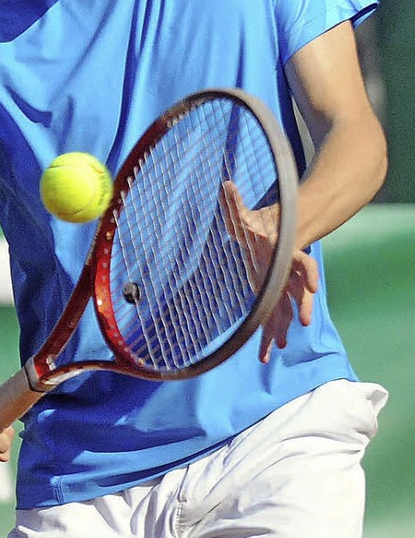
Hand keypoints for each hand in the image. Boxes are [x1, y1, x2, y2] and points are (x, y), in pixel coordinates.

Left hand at [221, 181, 318, 362]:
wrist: (270, 238)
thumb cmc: (256, 226)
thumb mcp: (245, 216)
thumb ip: (236, 203)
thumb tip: (225, 184)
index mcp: (285, 254)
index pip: (303, 263)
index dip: (307, 273)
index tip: (312, 286)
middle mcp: (287, 274)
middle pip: (299, 292)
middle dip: (301, 307)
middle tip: (303, 323)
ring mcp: (282, 288)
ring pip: (287, 311)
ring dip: (283, 329)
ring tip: (278, 349)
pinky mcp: (273, 298)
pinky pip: (275, 320)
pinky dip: (270, 336)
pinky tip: (266, 354)